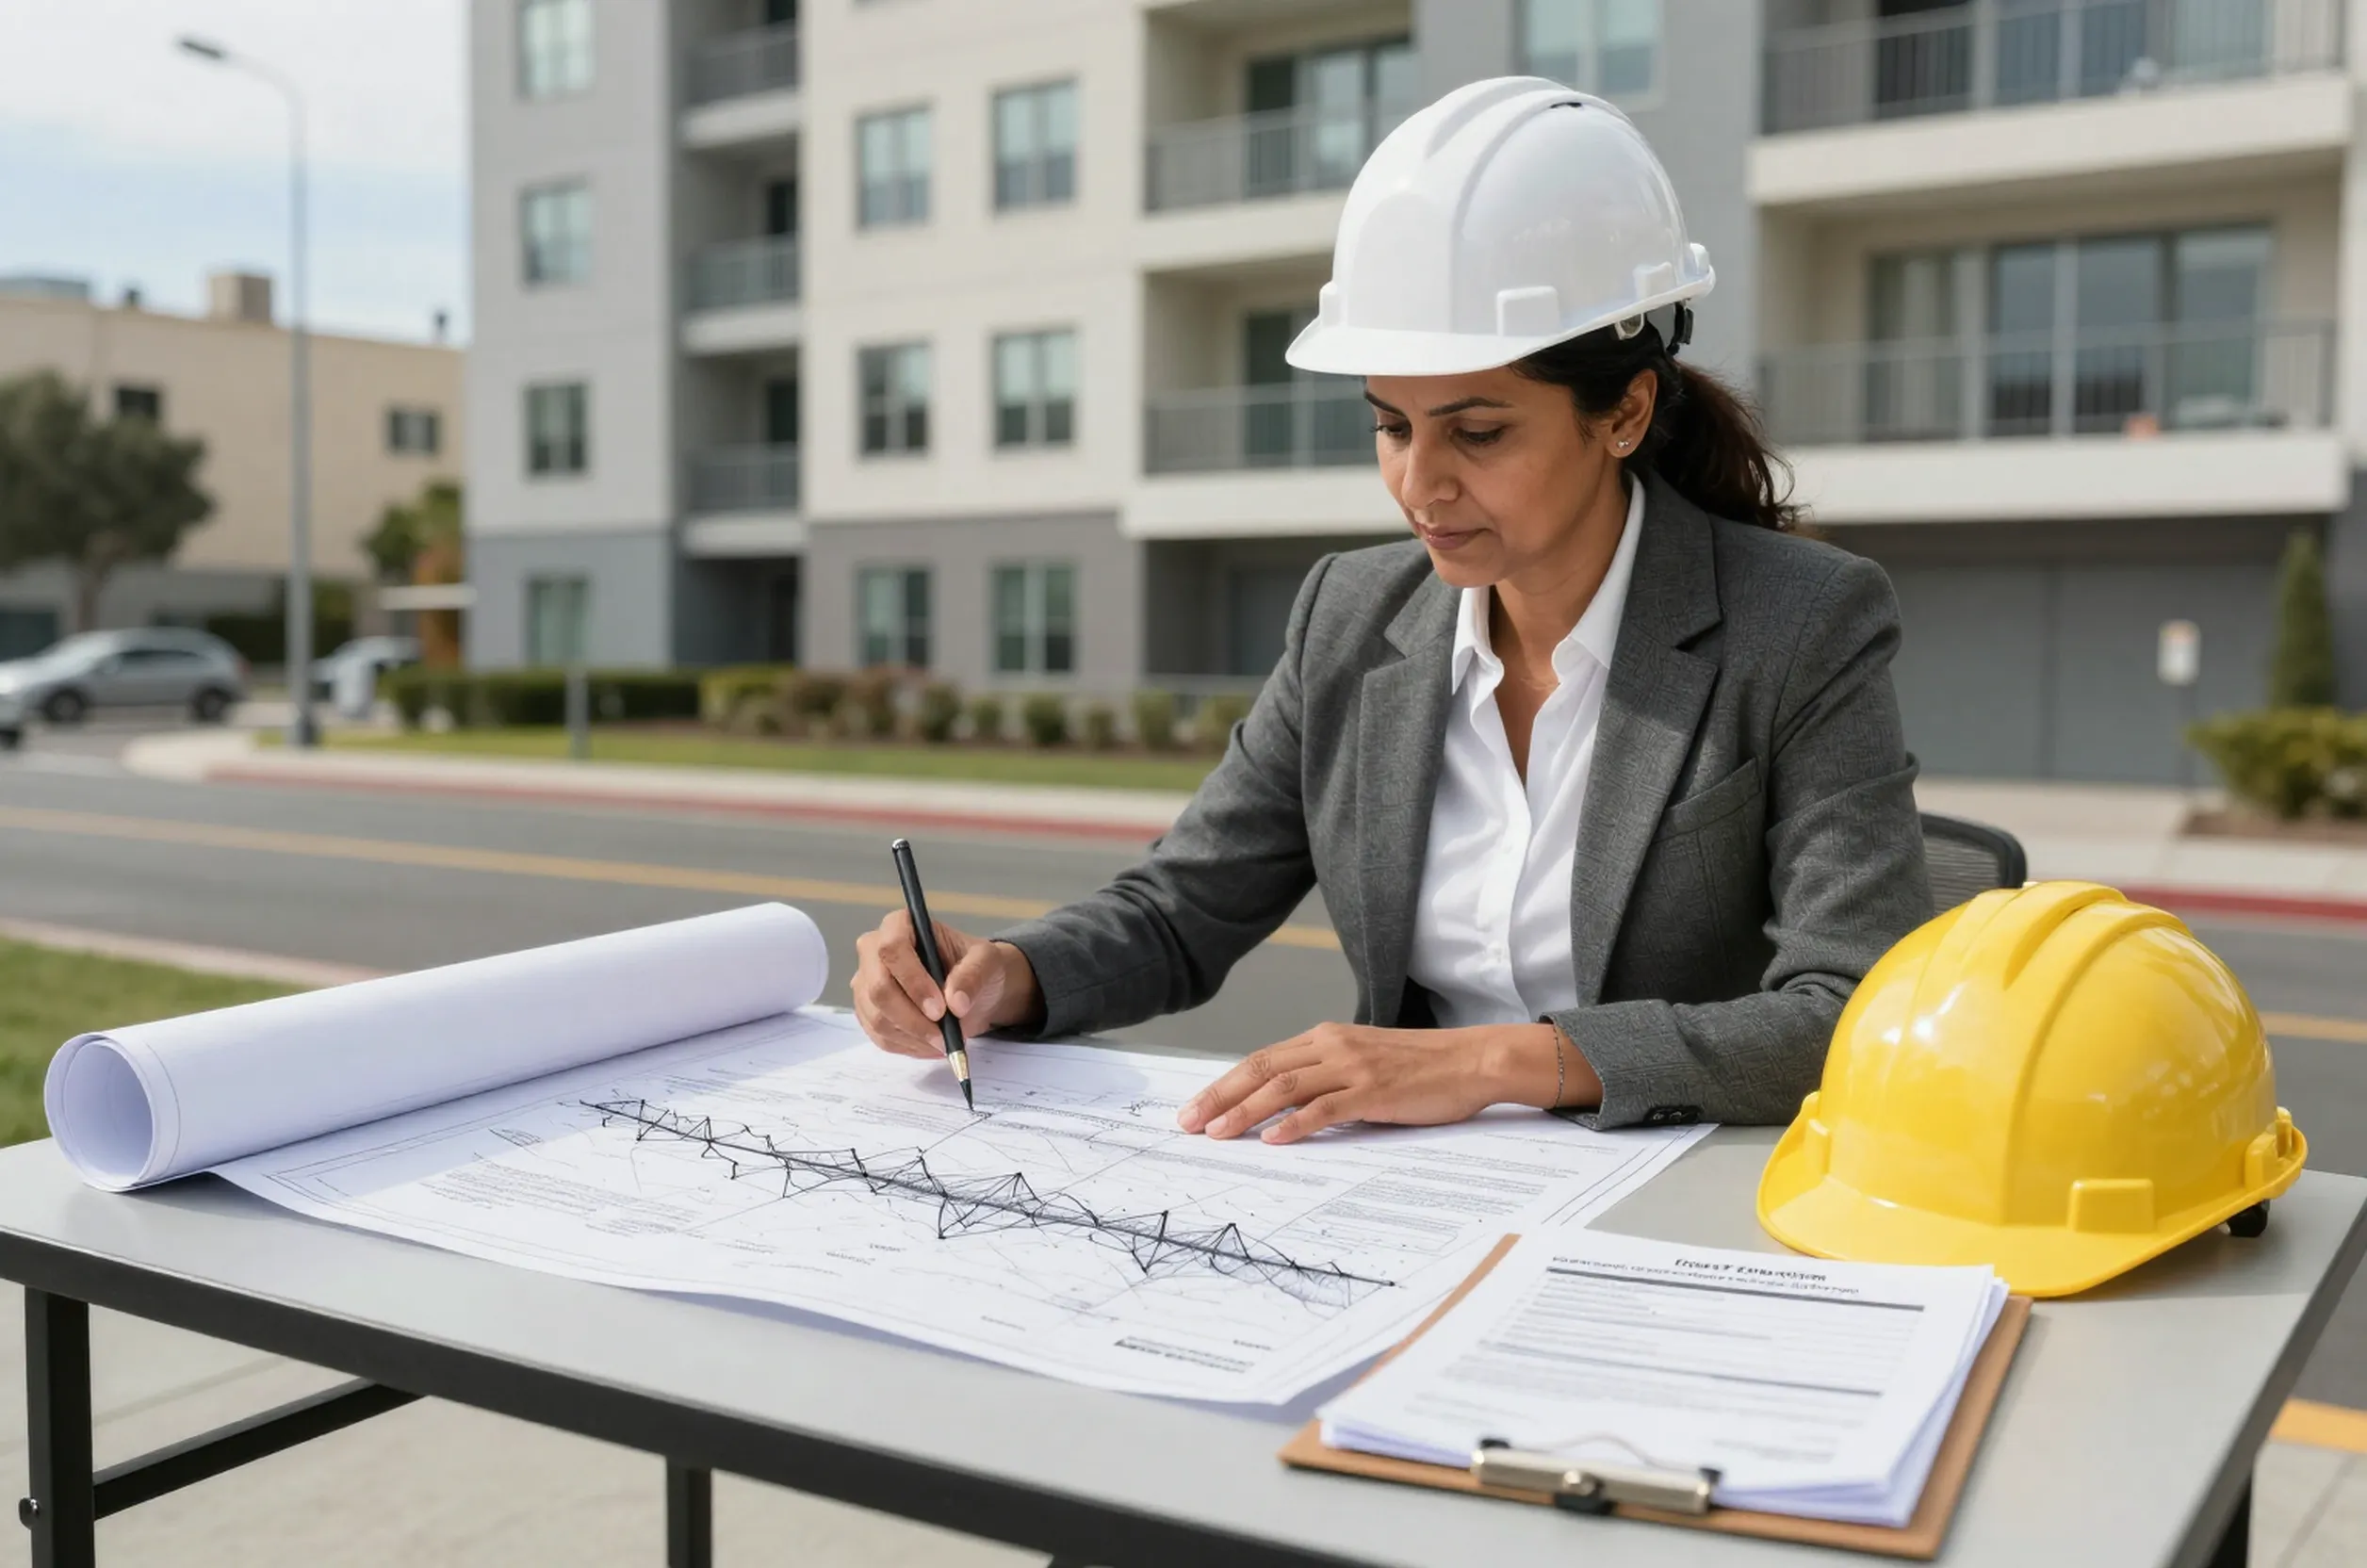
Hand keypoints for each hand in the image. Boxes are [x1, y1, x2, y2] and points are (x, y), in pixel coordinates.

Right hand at [851, 911, 1042, 1058]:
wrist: (969, 989)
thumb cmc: (975, 966)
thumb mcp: (986, 962)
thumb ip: (973, 975)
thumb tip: (956, 1002)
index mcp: (900, 925)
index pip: (892, 949)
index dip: (913, 981)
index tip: (940, 1009)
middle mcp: (873, 951)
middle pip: (878, 989)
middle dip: (912, 1018)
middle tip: (944, 1036)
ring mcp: (866, 983)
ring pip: (877, 1018)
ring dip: (913, 1037)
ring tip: (945, 1042)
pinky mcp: (867, 1012)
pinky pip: (879, 1036)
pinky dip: (908, 1047)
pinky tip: (932, 1045)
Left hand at [1176, 1022, 1597, 1144]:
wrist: (1471, 1060)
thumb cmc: (1419, 1068)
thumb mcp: (1362, 1063)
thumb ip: (1325, 1077)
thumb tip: (1282, 1108)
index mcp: (1325, 1038)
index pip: (1261, 1060)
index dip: (1223, 1084)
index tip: (1194, 1108)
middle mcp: (1331, 1046)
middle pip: (1260, 1069)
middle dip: (1219, 1097)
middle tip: (1187, 1123)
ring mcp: (1352, 1067)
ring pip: (1283, 1087)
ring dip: (1244, 1111)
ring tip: (1217, 1133)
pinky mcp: (1374, 1091)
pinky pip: (1325, 1108)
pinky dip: (1294, 1124)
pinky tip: (1272, 1140)